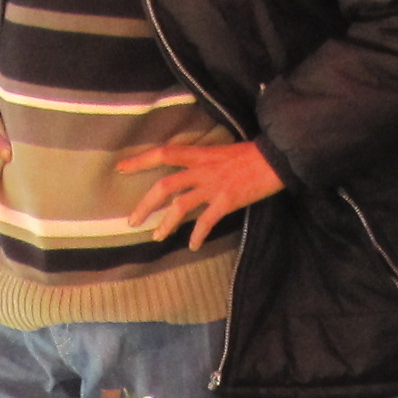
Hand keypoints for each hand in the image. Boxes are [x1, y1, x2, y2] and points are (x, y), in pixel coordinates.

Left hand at [123, 134, 284, 253]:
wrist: (276, 158)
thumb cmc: (252, 155)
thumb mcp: (222, 152)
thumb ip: (204, 161)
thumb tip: (192, 172)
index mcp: (200, 154)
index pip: (164, 153)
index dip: (141, 160)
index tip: (121, 168)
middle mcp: (202, 169)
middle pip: (165, 186)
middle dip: (145, 204)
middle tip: (132, 220)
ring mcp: (214, 186)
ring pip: (181, 206)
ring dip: (166, 224)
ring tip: (156, 237)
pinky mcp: (227, 201)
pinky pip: (207, 221)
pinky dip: (198, 235)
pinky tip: (192, 246)